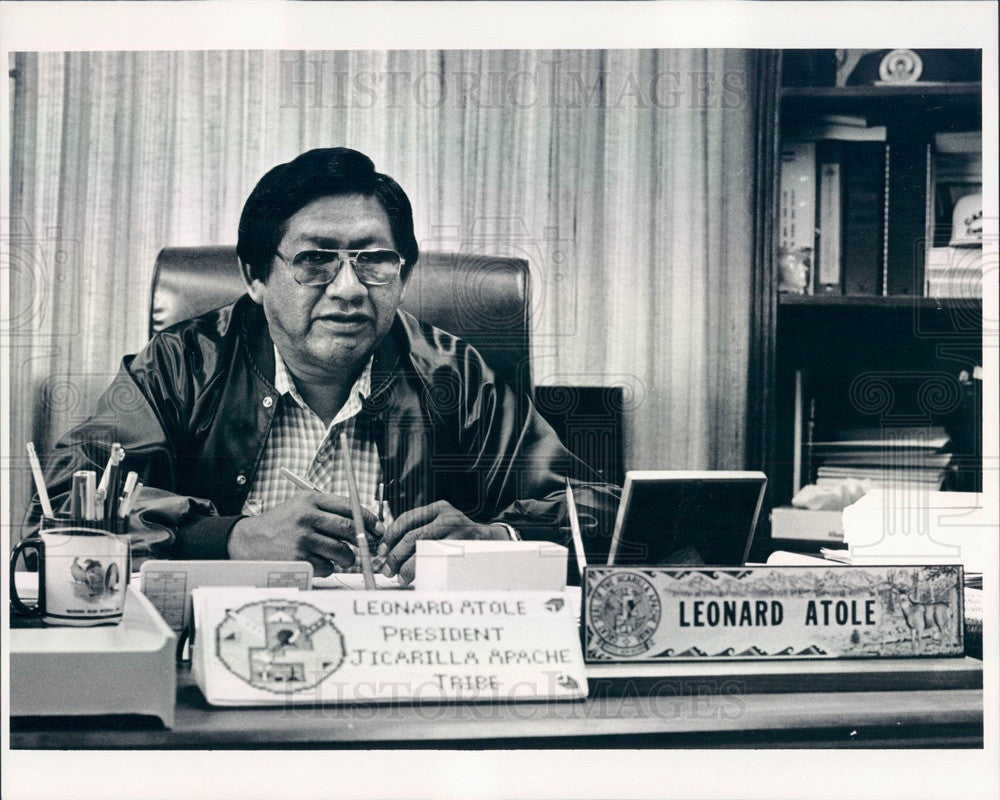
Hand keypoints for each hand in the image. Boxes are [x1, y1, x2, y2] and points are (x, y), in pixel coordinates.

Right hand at [228, 491, 380, 576]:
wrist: (249, 541)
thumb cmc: (281, 524)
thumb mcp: (301, 505)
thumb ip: (329, 509)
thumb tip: (363, 521)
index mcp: (310, 500)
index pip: (349, 507)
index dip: (368, 518)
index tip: (378, 528)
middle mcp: (306, 517)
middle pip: (349, 530)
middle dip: (362, 541)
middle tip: (366, 546)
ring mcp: (302, 539)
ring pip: (341, 551)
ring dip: (346, 558)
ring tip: (341, 557)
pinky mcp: (298, 560)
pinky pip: (327, 567)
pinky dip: (328, 568)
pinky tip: (317, 561)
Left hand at [379, 500, 508, 585]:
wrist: (493, 541)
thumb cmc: (462, 536)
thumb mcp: (444, 525)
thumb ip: (422, 530)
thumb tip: (389, 550)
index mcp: (439, 508)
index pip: (407, 519)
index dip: (390, 536)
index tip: (382, 551)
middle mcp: (448, 517)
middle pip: (412, 536)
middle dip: (395, 555)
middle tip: (387, 569)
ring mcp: (457, 533)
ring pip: (423, 551)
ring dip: (407, 567)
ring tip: (401, 577)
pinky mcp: (464, 548)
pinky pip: (437, 561)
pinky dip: (424, 571)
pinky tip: (418, 578)